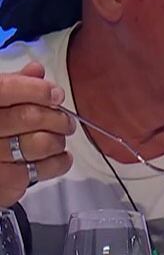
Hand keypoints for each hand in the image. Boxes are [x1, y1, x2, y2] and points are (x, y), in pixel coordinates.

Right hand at [0, 62, 74, 206]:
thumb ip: (13, 85)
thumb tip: (36, 70)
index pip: (7, 90)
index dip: (37, 90)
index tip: (56, 95)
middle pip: (29, 117)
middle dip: (58, 118)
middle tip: (66, 121)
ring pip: (40, 144)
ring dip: (59, 140)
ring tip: (59, 139)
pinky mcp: (3, 183)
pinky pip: (41, 170)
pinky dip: (59, 162)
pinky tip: (58, 157)